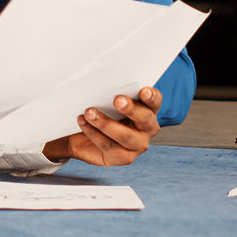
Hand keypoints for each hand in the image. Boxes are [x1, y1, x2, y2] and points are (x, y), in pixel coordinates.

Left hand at [42, 87, 161, 166]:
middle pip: (145, 118)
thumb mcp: (105, 99)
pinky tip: (83, 122)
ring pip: (126, 135)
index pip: (155, 101)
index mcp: (148, 109)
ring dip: (106, 123)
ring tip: (89, 112)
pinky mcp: (123, 158)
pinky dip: (93, 133)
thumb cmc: (100, 112)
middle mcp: (147, 128)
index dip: (151, 96)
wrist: (82, 137)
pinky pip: (109, 146)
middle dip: (131, 109)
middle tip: (117, 100)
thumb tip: (98, 78)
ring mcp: (137, 145)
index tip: (143, 90)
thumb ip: (110, 91)